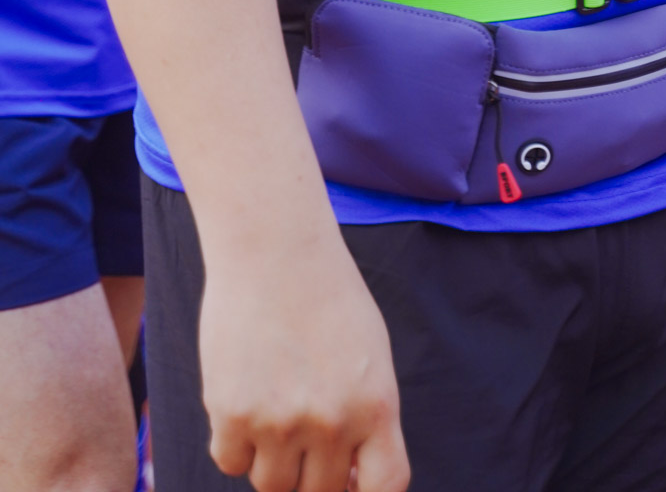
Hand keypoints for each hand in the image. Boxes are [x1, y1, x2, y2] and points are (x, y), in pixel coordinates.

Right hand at [199, 219, 409, 491]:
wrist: (274, 246)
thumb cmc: (325, 294)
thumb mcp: (368, 352)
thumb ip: (365, 415)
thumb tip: (349, 479)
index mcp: (377, 405)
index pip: (385, 486)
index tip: (346, 485)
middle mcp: (332, 422)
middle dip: (308, 473)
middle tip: (297, 429)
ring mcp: (281, 422)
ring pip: (271, 486)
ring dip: (269, 460)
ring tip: (271, 406)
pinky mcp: (232, 414)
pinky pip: (230, 461)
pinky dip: (234, 442)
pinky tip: (242, 396)